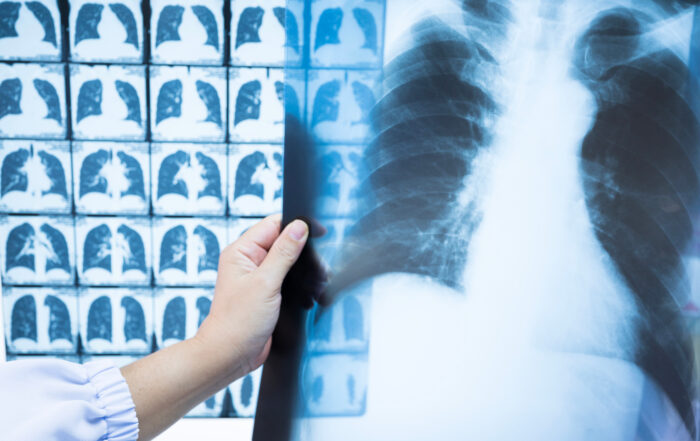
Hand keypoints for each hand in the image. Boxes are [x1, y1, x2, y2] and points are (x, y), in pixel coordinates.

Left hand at [195, 215, 308, 375]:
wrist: (230, 356)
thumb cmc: (237, 322)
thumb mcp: (265, 283)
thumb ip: (284, 253)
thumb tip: (300, 227)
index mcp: (241, 252)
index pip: (272, 225)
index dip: (295, 226)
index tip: (317, 231)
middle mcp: (248, 262)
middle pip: (282, 242)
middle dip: (303, 251)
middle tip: (319, 266)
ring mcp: (257, 278)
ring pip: (288, 262)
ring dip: (303, 270)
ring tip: (317, 281)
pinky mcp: (266, 294)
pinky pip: (287, 279)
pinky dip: (300, 284)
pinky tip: (310, 294)